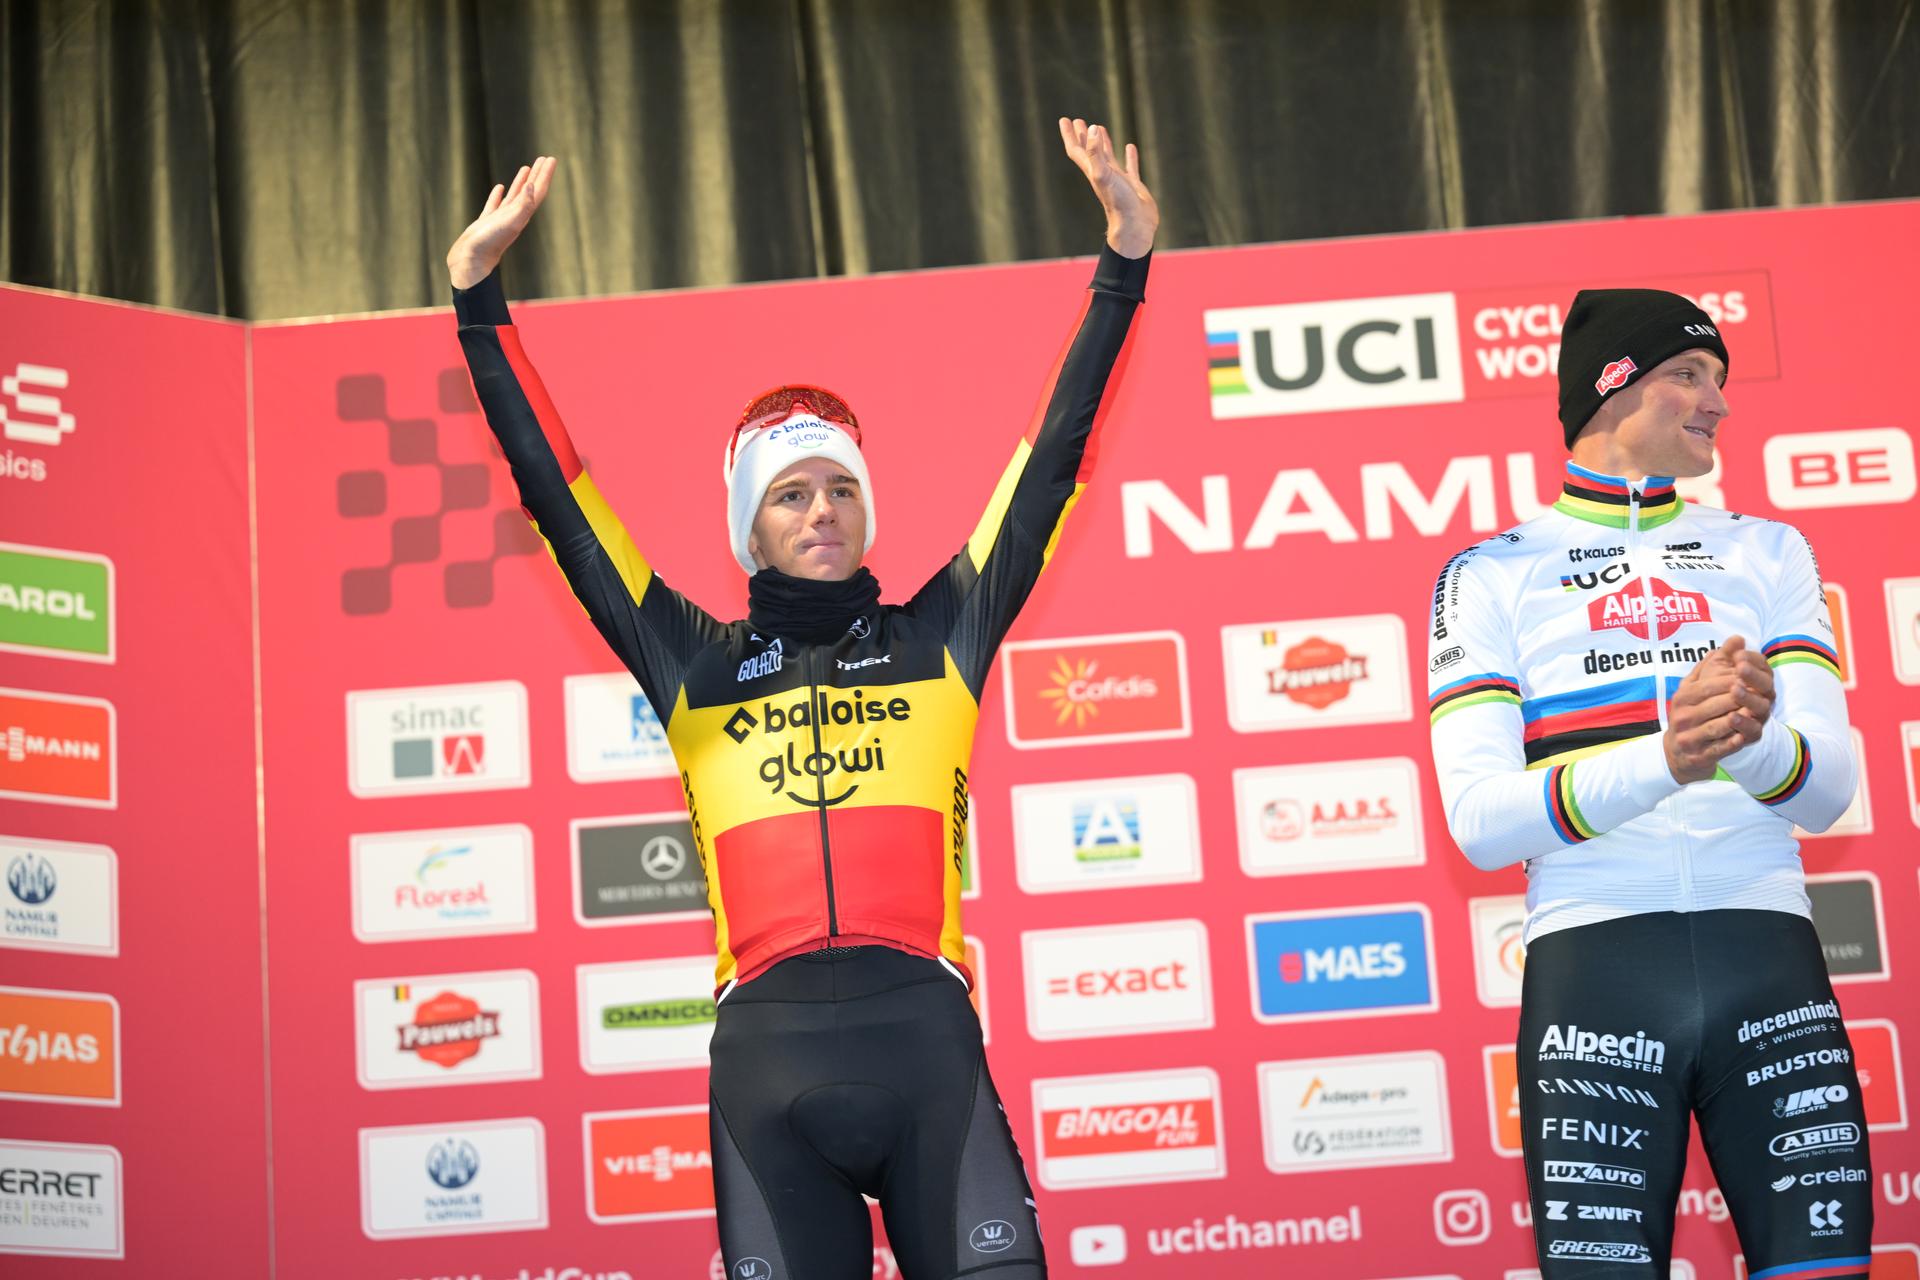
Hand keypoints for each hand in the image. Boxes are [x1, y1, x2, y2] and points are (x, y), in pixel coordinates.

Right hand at [447, 156, 557, 288]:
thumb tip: (533, 186)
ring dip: (522, 182)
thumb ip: (523, 205)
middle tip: (544, 158)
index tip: (551, 159)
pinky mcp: (487, 222)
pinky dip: (499, 194)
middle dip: (538, 174)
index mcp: (523, 214)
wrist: (471, 260)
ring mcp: (501, 218)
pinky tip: (500, 187)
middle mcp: (515, 215)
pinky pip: (496, 204)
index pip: (538, 190)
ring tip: (527, 167)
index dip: (545, 175)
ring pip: (515, 196)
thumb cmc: (491, 242)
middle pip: (530, 191)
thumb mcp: (510, 222)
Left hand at [1059, 117, 1157, 258]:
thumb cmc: (1118, 203)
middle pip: (1089, 151)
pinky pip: (1129, 167)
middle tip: (1078, 121)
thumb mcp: (1103, 174)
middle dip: (1082, 136)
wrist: (1135, 225)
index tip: (1065, 120)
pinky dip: (1129, 157)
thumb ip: (1096, 153)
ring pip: (1107, 157)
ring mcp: (1117, 180)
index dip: (1070, 135)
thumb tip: (1092, 129)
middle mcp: (1102, 174)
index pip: (1077, 150)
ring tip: (1099, 128)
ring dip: (1102, 143)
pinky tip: (1130, 147)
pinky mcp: (1132, 185)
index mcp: (1092, 172)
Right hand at [1663, 635, 1773, 782]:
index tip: (1751, 677)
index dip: (1734, 679)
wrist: (1676, 754)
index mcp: (1682, 697)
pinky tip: (1746, 734)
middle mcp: (1683, 716)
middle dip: (1742, 697)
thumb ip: (1714, 663)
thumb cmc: (1690, 714)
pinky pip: (1722, 747)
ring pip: (1721, 725)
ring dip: (1741, 718)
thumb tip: (1737, 639)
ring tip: (1757, 712)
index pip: (1711, 684)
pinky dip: (1735, 740)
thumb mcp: (1694, 687)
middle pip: (1719, 703)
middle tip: (1761, 692)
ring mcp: (1690, 737)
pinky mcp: (1699, 756)